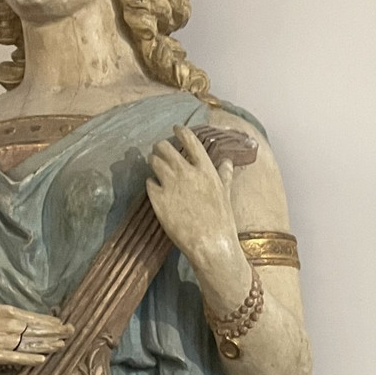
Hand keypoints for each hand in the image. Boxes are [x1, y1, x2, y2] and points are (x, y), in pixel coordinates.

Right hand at [0, 304, 71, 374]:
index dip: (38, 317)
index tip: (59, 322)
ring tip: (61, 346)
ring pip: (13, 339)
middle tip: (70, 333)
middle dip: (46, 329)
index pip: (13, 311)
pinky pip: (1, 356)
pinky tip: (41, 360)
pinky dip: (23, 358)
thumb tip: (22, 329)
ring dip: (40, 344)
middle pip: (17, 324)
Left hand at [145, 126, 238, 273]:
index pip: (191, 140)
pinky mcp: (157, 198)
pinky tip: (157, 190)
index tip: (176, 129)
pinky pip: (148, 182)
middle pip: (165, 147)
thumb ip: (224, 175)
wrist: (211, 246)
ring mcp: (170, 185)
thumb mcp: (225, 195)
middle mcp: (187, 173)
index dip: (181, 131)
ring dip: (154, 162)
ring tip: (157, 169)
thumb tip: (226, 161)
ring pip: (153, 161)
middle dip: (161, 148)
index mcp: (206, 170)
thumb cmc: (222, 222)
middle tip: (160, 152)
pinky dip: (152, 184)